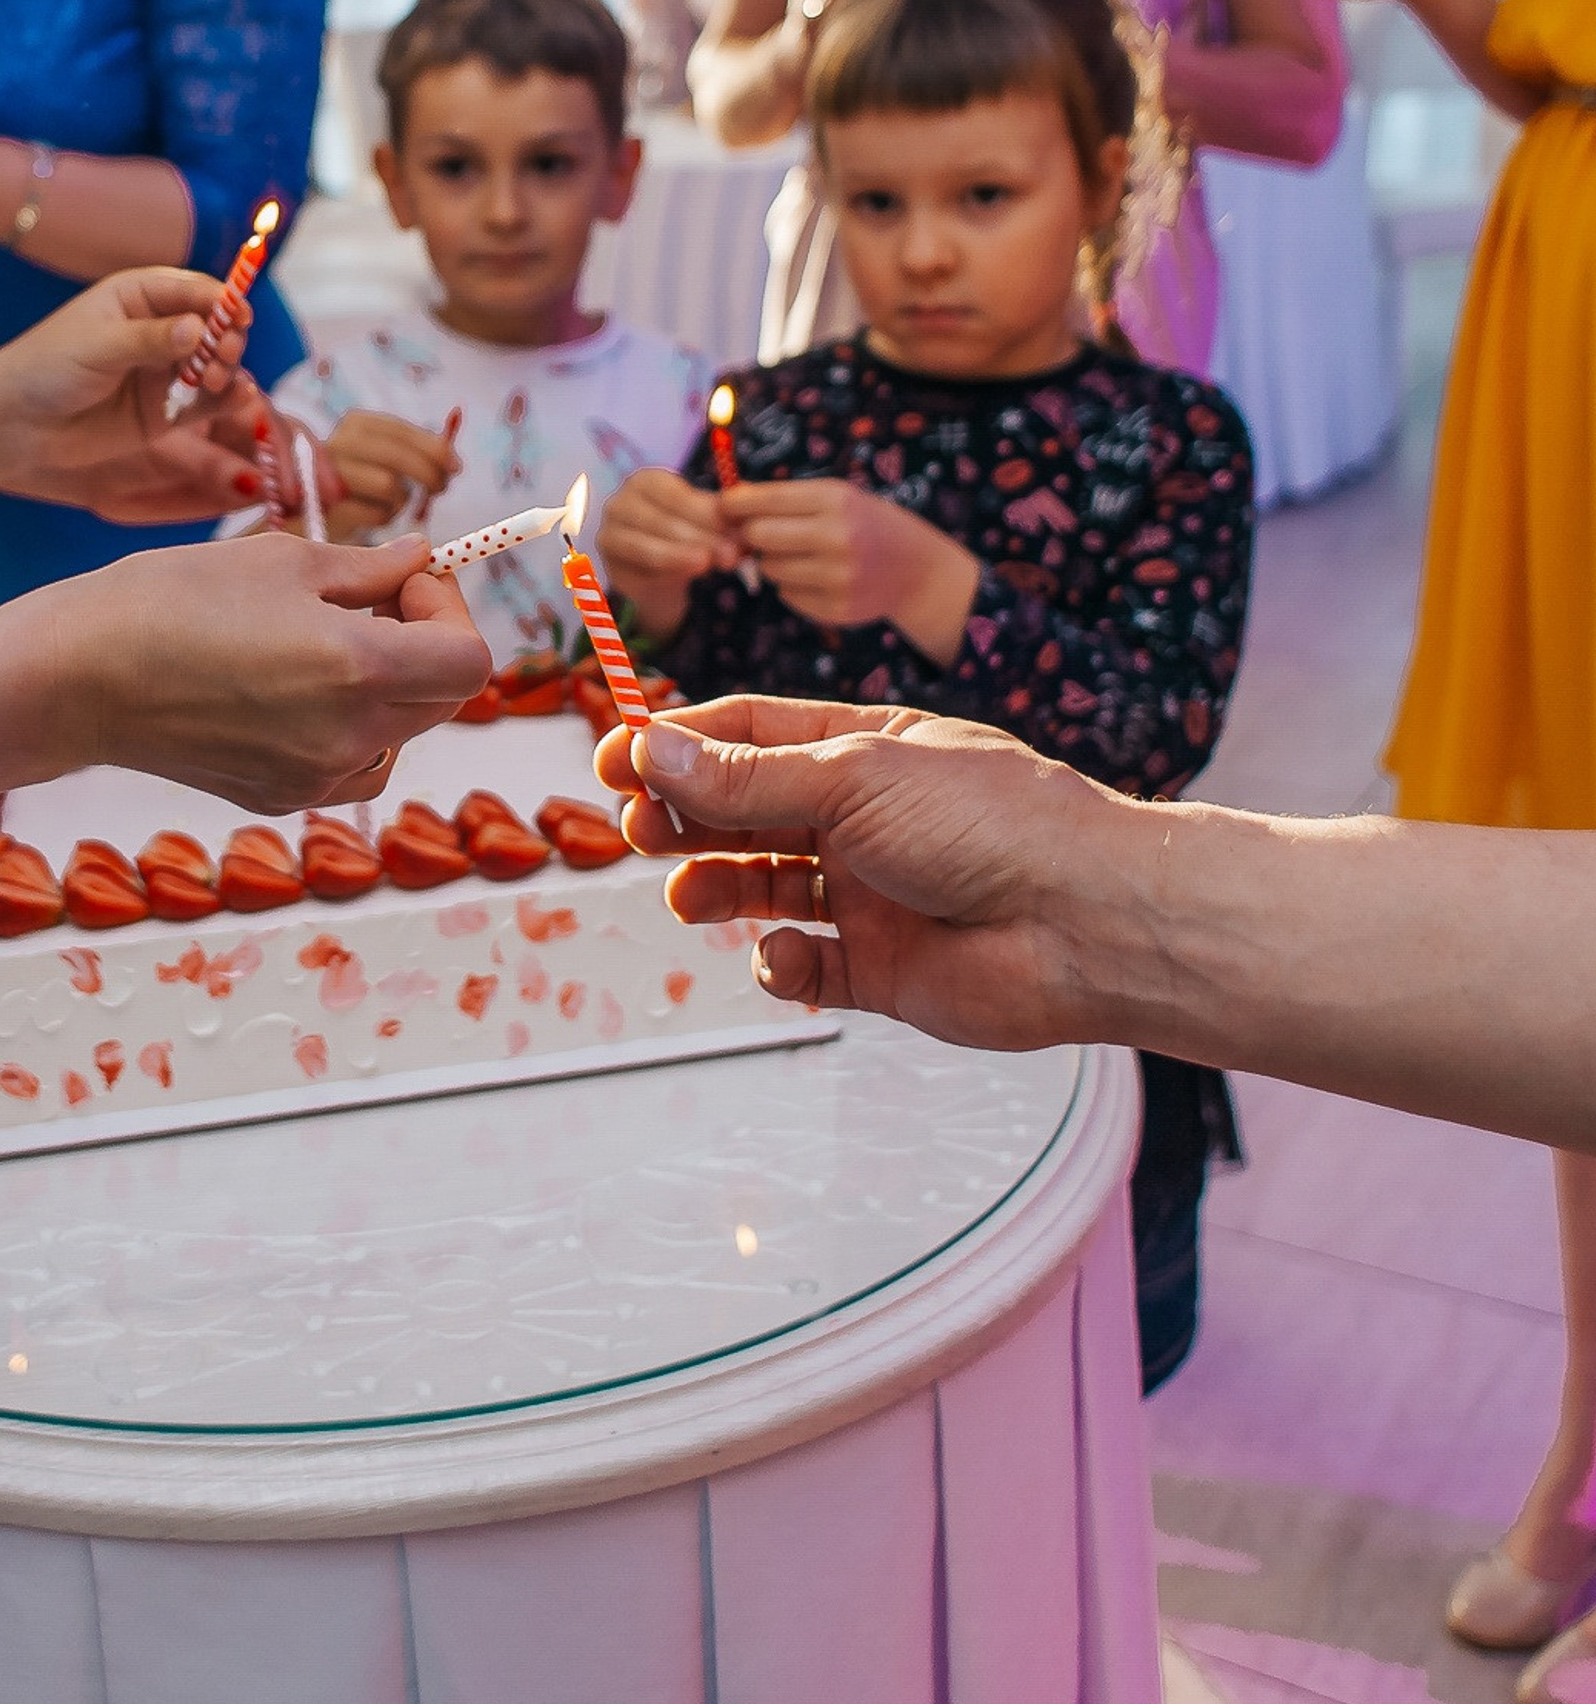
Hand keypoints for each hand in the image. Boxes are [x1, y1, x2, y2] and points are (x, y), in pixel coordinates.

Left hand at [0, 267, 249, 485]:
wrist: (15, 424)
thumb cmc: (46, 368)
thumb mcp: (97, 346)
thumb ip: (149, 339)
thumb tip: (198, 328)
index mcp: (139, 296)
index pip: (193, 290)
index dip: (222, 299)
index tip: (239, 314)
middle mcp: (159, 330)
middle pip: (213, 326)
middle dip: (226, 336)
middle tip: (223, 352)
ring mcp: (165, 371)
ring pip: (215, 364)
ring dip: (226, 369)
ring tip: (215, 379)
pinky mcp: (167, 411)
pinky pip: (207, 402)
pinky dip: (227, 400)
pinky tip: (238, 398)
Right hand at [40, 533, 491, 811]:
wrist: (78, 676)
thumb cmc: (172, 599)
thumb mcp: (282, 560)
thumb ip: (370, 567)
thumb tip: (423, 559)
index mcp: (359, 669)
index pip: (470, 661)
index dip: (449, 611)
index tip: (404, 580)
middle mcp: (349, 737)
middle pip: (443, 698)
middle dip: (425, 642)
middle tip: (370, 598)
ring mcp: (315, 778)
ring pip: (400, 733)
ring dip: (388, 686)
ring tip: (321, 642)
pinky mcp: (279, 797)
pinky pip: (350, 763)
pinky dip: (347, 725)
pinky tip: (290, 687)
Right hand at [322, 411, 460, 541]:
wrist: (315, 508)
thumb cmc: (363, 480)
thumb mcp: (388, 457)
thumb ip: (420, 452)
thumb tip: (454, 461)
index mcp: (357, 423)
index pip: (403, 431)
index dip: (435, 448)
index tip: (456, 467)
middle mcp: (339, 442)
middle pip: (397, 456)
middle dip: (429, 474)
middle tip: (440, 488)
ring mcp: (330, 475)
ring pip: (389, 485)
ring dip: (403, 499)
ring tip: (396, 502)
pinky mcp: (331, 508)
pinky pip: (378, 514)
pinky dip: (387, 517)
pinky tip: (375, 514)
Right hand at [594, 699, 1133, 1055]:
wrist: (1089, 926)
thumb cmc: (989, 824)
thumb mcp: (853, 776)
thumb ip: (745, 777)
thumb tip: (649, 750)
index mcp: (863, 748)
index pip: (747, 735)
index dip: (677, 744)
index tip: (614, 759)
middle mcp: (863, 816)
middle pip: (744, 810)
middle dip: (685, 817)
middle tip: (637, 830)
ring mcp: (871, 892)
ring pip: (763, 885)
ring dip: (715, 887)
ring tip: (686, 896)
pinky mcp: (882, 969)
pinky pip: (806, 965)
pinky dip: (781, 962)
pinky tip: (785, 955)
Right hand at [596, 466, 734, 639]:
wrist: (660, 575)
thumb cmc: (685, 536)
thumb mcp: (705, 520)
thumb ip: (722, 513)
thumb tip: (749, 508)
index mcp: (646, 481)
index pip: (677, 495)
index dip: (708, 514)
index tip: (738, 530)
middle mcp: (620, 502)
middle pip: (663, 520)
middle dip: (702, 538)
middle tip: (732, 554)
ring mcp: (609, 532)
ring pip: (648, 546)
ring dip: (684, 556)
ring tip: (712, 565)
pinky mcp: (609, 565)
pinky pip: (637, 570)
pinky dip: (665, 573)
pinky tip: (690, 576)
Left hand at [728, 479, 979, 663]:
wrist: (917, 570)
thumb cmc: (864, 524)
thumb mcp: (836, 497)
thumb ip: (784, 499)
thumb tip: (726, 502)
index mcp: (835, 500)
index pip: (766, 499)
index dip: (735, 504)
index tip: (723, 507)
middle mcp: (837, 536)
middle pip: (758, 535)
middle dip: (752, 535)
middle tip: (762, 534)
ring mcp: (838, 575)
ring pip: (769, 568)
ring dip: (774, 562)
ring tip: (803, 555)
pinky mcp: (837, 607)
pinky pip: (787, 595)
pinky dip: (793, 587)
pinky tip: (819, 578)